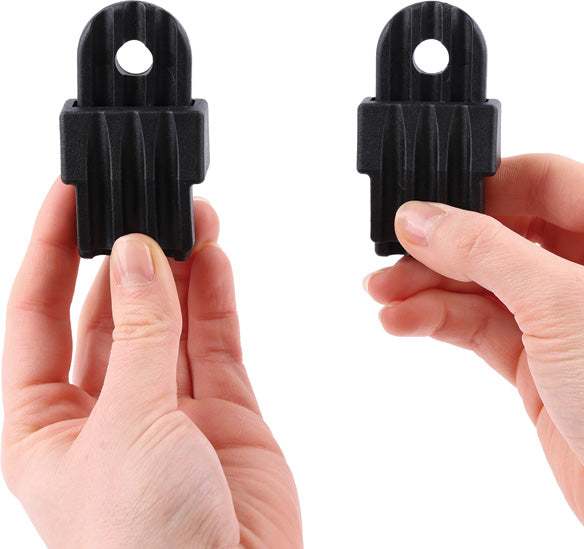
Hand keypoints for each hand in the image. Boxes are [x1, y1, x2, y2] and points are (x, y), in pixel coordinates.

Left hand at [2, 180, 300, 547]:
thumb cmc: (143, 543)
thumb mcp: (126, 426)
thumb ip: (142, 335)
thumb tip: (138, 253)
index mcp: (42, 423)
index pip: (34, 316)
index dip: (48, 250)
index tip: (68, 194)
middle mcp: (103, 410)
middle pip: (107, 311)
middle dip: (123, 254)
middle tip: (143, 198)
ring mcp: (168, 410)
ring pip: (169, 320)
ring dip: (177, 268)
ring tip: (189, 213)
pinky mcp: (226, 414)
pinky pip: (216, 343)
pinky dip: (216, 299)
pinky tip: (214, 256)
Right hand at [365, 154, 583, 546]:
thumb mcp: (561, 301)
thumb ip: (484, 251)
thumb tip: (422, 218)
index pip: (550, 181)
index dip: (485, 187)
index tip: (428, 198)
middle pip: (512, 232)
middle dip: (449, 246)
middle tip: (392, 251)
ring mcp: (579, 314)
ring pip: (494, 282)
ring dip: (436, 286)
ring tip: (383, 294)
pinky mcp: (550, 360)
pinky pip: (488, 324)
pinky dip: (445, 320)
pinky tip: (404, 320)